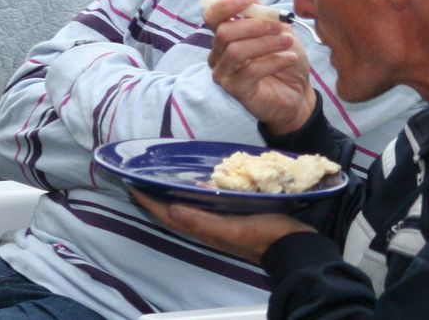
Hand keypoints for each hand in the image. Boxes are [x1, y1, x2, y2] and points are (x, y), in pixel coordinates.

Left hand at [133, 191, 309, 262]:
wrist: (295, 247)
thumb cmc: (266, 235)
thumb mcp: (234, 227)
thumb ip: (204, 220)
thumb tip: (172, 209)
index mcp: (205, 230)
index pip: (169, 215)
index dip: (150, 201)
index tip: (133, 184)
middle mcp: (208, 228)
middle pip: (175, 213)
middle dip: (157, 199)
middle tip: (143, 180)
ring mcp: (220, 225)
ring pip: (188, 210)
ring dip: (173, 197)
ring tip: (163, 181)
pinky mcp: (233, 219)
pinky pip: (205, 207)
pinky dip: (195, 197)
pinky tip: (199, 186)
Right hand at [203, 0, 316, 135]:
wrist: (299, 93)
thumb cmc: (285, 59)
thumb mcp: (277, 29)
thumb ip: (259, 10)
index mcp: (225, 36)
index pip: (212, 16)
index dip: (227, 4)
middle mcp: (218, 54)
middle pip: (224, 32)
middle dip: (254, 25)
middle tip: (279, 26)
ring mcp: (224, 74)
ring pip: (236, 51)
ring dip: (266, 43)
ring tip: (288, 41)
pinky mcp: (235, 90)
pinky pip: (249, 71)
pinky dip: (273, 61)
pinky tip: (289, 58)